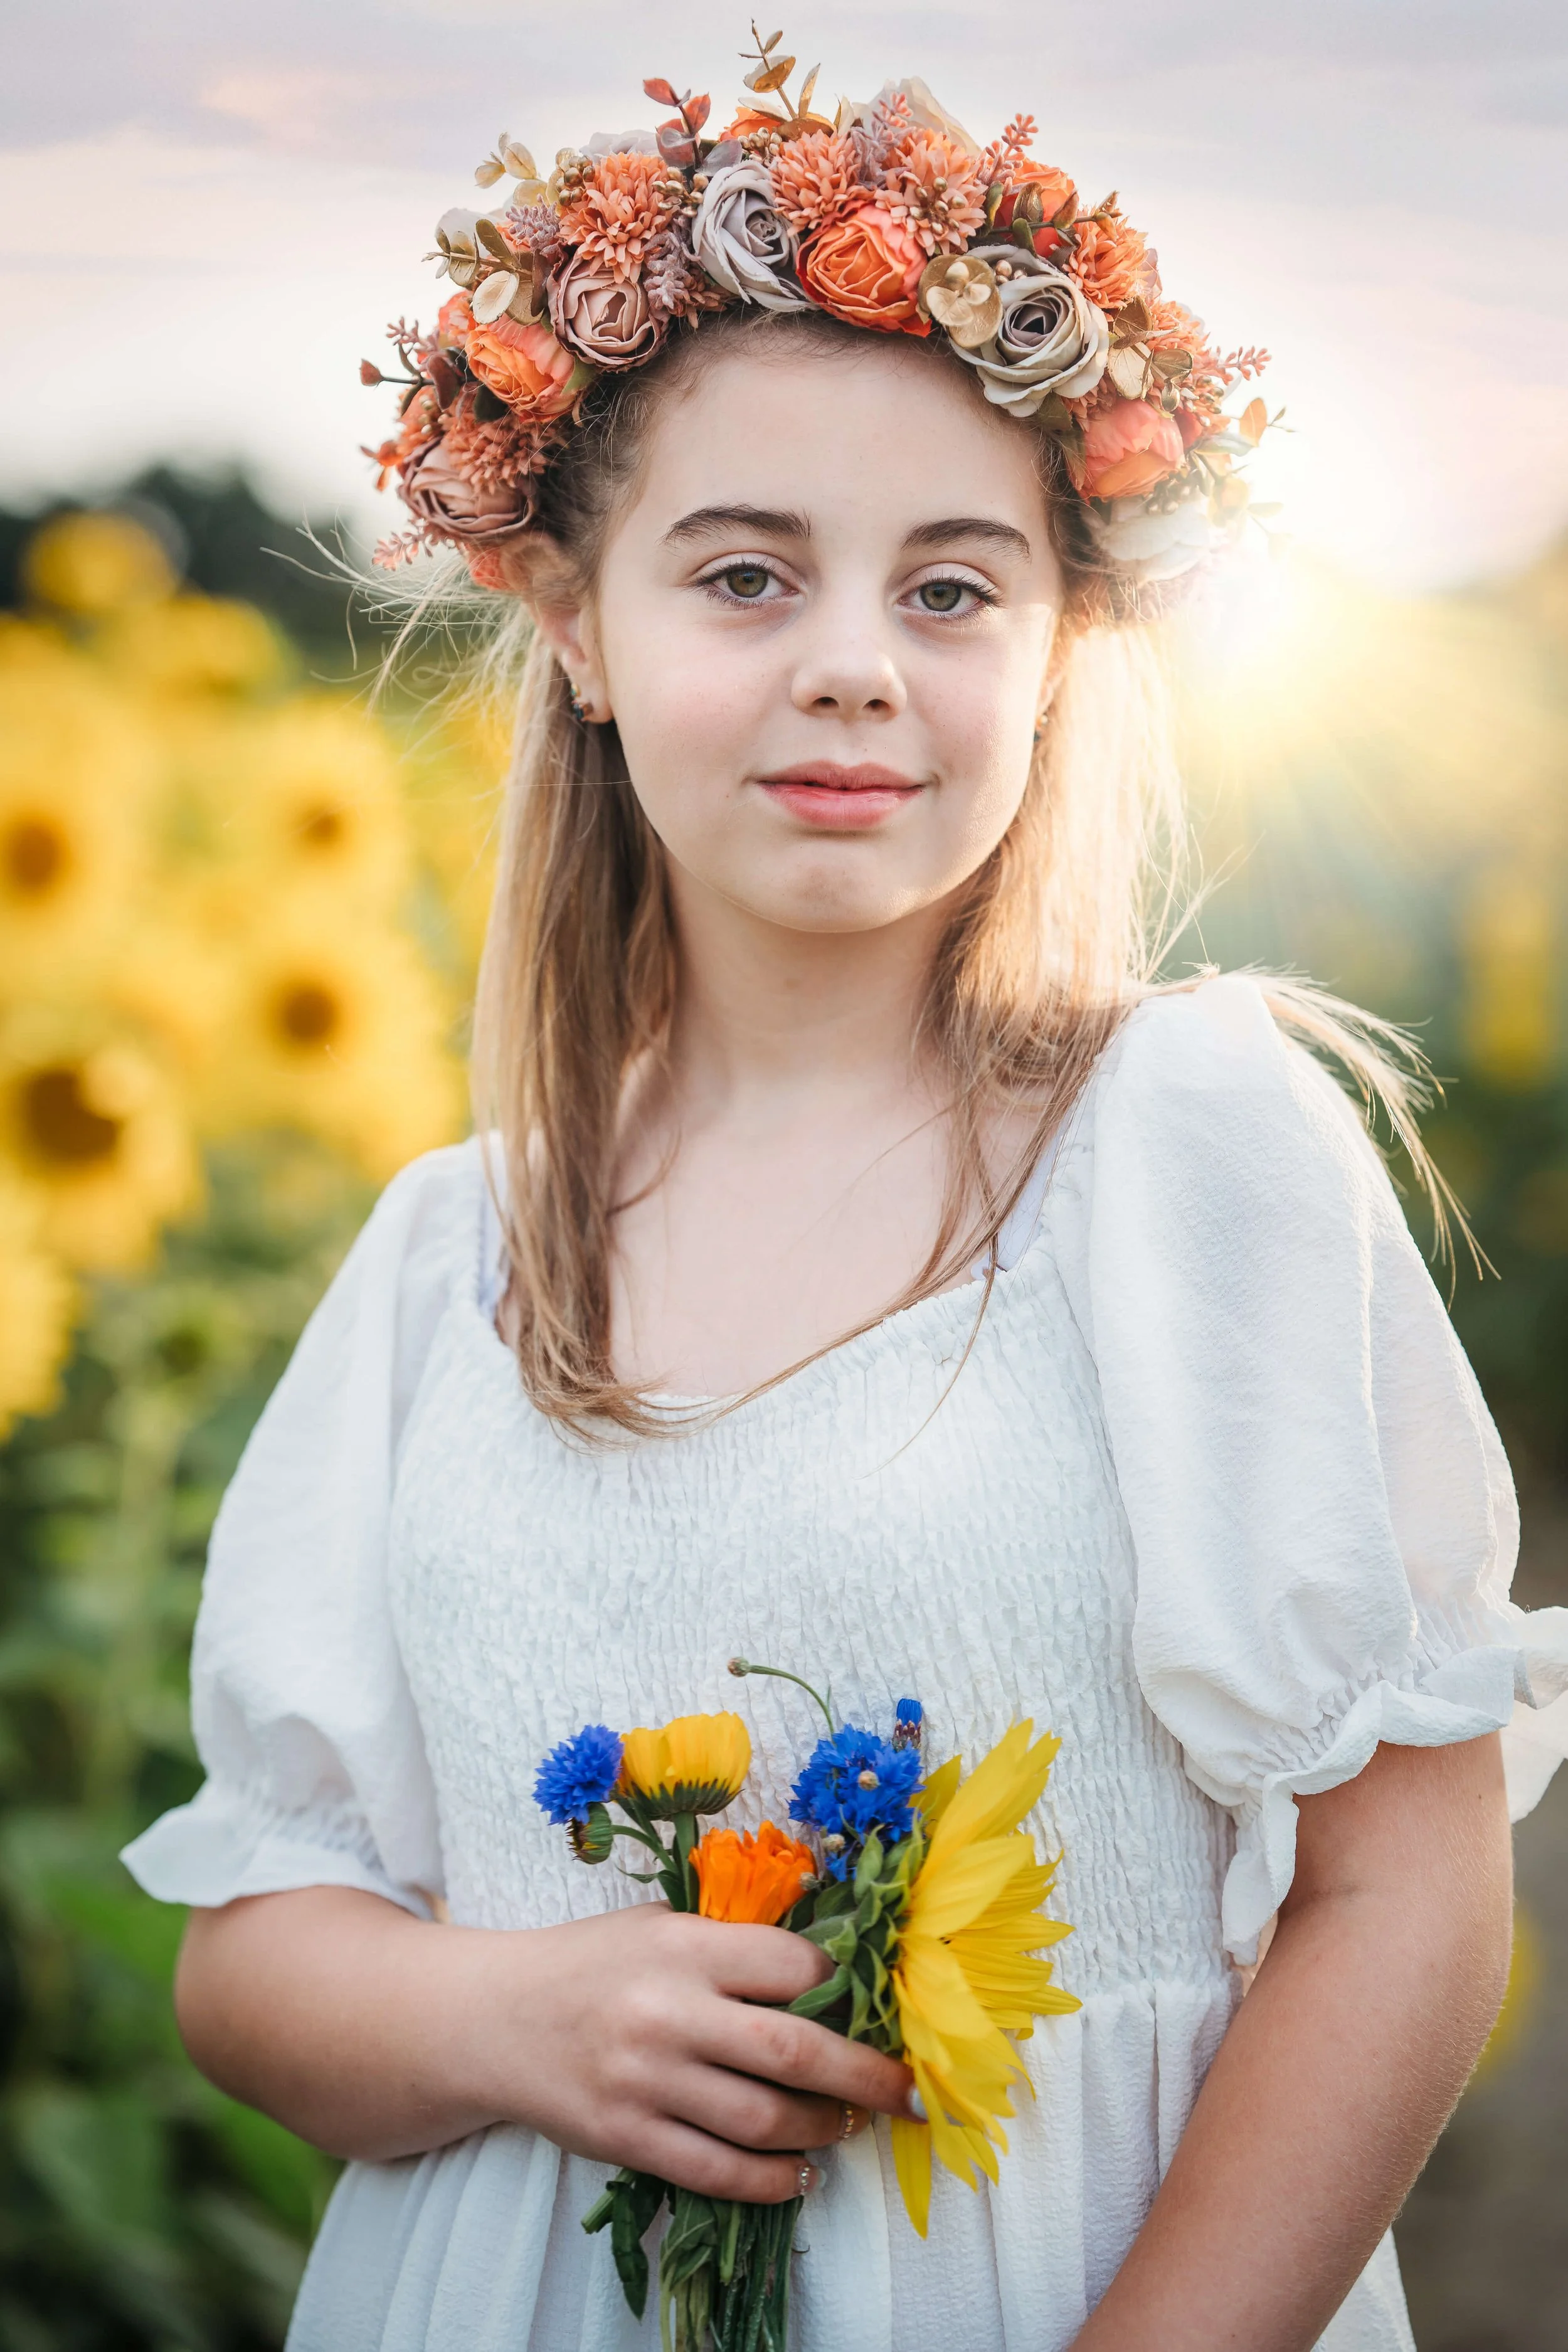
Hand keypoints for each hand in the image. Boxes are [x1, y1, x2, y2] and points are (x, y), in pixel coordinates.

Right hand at [472, 1902, 914, 2200]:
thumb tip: (831, 1971)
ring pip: (762, 2120)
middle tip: (909, 2094)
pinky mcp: (624, 2137)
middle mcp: (668, 2012)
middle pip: (794, 2049)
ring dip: (822, 2130)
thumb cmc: (592, 1964)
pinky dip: (771, 2180)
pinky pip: (716, 2171)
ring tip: (846, 2126)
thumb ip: (734, 1945)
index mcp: (684, 1946)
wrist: (492, 2018)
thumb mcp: (661, 1927)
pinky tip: (799, 2174)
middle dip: (866, 2077)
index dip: (846, 1988)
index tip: (873, 2007)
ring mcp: (644, 2080)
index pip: (794, 1966)